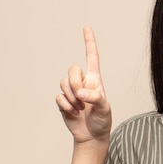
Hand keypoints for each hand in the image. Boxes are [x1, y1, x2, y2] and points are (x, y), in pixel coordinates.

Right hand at [56, 27, 111, 143]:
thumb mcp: (104, 108)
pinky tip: (74, 113)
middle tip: (82, 98)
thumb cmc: (102, 120)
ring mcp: (71, 91)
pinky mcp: (63, 101)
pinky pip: (58, 97)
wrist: (92, 136)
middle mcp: (82, 82)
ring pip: (63, 83)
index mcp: (95, 80)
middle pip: (72, 69)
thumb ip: (95, 97)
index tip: (86, 27)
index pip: (92, 57)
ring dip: (71, 98)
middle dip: (75, 83)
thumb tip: (80, 92)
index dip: (89, 42)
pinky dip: (66, 107)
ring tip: (80, 109)